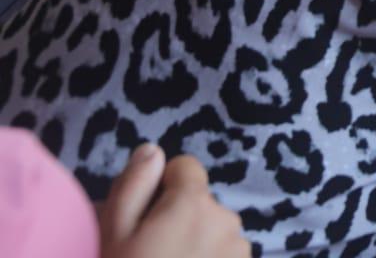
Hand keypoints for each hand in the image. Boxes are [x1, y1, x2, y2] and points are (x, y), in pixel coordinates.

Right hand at [100, 145, 248, 257]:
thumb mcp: (114, 235)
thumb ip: (133, 187)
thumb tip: (152, 150)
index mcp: (192, 204)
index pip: (185, 168)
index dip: (161, 186)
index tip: (146, 214)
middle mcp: (225, 219)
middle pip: (199, 202)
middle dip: (177, 218)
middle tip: (150, 254)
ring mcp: (240, 249)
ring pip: (213, 229)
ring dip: (195, 242)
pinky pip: (224, 254)